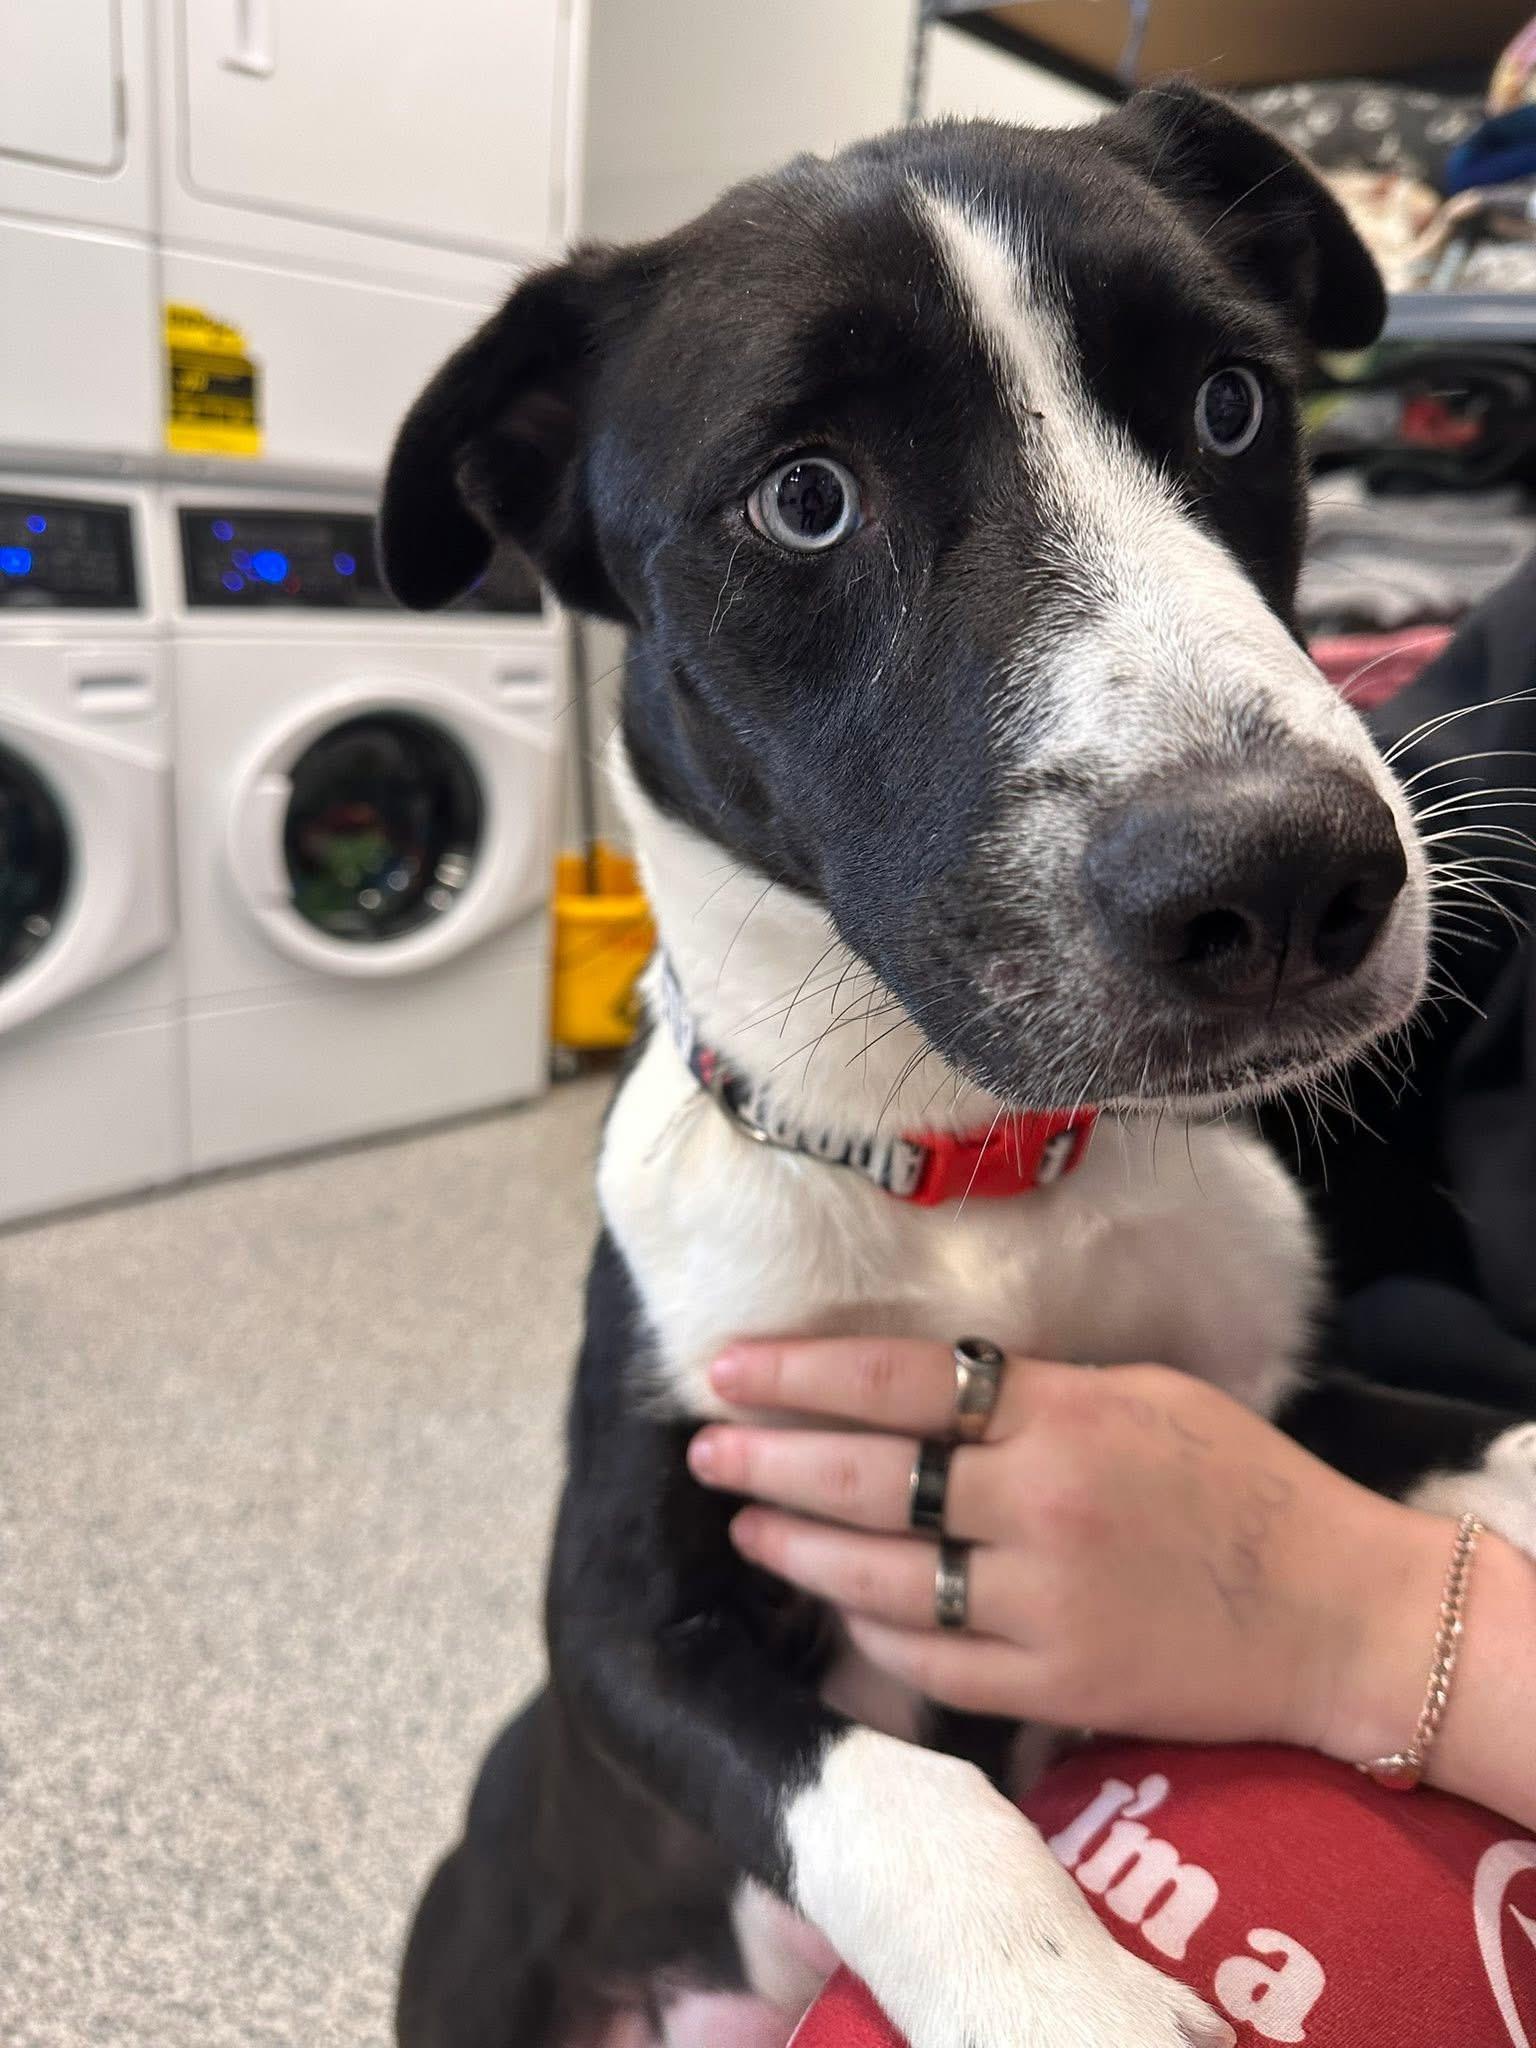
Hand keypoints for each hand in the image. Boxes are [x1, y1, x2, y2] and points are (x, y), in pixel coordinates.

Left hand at [687, 1339, 1443, 1754]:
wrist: (1338, 1611)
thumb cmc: (1246, 1483)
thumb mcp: (1146, 1394)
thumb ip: (1036, 1391)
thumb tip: (926, 1386)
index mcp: (1063, 1413)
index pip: (899, 1380)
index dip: (799, 1373)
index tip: (727, 1368)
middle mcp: (1041, 1505)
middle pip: (866, 1478)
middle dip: (767, 1460)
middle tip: (704, 1450)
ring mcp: (1043, 1606)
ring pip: (880, 1577)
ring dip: (797, 1549)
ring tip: (745, 1523)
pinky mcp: (1054, 1689)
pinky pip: (930, 1660)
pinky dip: (870, 1632)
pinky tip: (834, 1605)